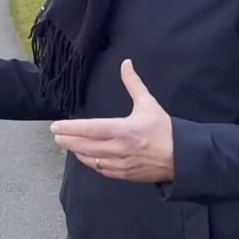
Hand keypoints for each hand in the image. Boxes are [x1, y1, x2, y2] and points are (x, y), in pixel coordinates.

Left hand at [49, 59, 174, 182]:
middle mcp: (118, 149)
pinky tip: (84, 156)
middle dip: (67, 140)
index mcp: (122, 130)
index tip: (55, 126)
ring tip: (66, 144)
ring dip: (76, 151)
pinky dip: (89, 162)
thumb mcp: (148, 104)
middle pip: (84, 146)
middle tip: (55, 136)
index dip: (69, 128)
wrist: (183, 157)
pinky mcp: (123, 174)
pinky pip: (100, 169)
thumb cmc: (164, 130)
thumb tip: (126, 63)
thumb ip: (133, 84)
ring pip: (90, 159)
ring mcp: (120, 164)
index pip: (89, 129)